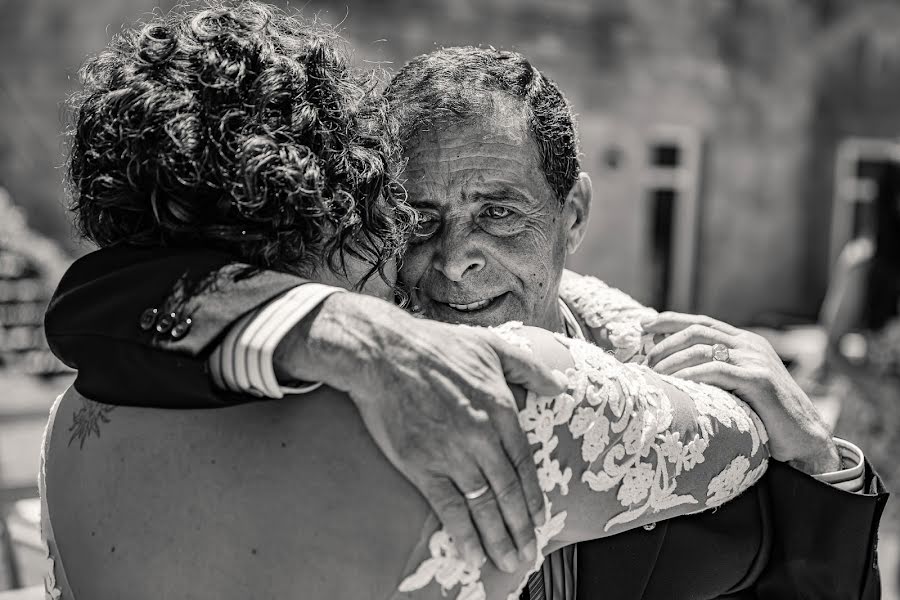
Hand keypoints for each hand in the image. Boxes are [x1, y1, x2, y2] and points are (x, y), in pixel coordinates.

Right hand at [277, 293, 566, 571]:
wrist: (384, 353)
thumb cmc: (437, 347)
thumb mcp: (493, 346)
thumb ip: (531, 368)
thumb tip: (560, 387)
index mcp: (501, 409)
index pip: (524, 464)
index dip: (534, 497)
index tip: (540, 521)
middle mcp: (481, 436)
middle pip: (508, 491)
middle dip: (521, 527)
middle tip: (529, 554)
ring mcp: (452, 453)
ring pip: (483, 504)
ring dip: (498, 537)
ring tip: (508, 561)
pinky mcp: (422, 464)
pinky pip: (448, 506)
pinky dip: (463, 532)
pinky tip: (472, 552)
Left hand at [642, 311, 840, 474]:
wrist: (804, 437)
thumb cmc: (766, 415)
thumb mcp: (739, 384)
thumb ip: (717, 370)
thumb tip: (675, 369)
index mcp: (743, 342)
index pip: (701, 322)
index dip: (670, 320)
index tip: (643, 325)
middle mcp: (749, 345)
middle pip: (697, 331)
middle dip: (665, 343)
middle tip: (646, 361)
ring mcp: (755, 360)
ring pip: (702, 349)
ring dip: (672, 361)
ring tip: (655, 376)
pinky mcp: (759, 380)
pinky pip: (717, 371)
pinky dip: (691, 374)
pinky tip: (676, 383)